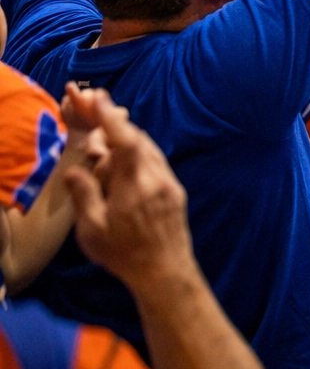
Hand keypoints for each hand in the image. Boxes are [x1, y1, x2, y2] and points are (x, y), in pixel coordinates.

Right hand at [60, 86, 195, 291]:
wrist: (165, 272)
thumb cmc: (124, 254)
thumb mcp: (93, 230)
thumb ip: (84, 195)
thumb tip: (75, 170)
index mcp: (135, 186)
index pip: (125, 141)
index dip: (110, 117)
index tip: (97, 97)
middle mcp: (157, 178)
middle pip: (138, 139)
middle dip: (115, 123)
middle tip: (94, 108)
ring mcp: (169, 182)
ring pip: (148, 148)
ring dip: (127, 138)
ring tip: (105, 137)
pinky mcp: (175, 190)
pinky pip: (155, 161)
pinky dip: (138, 152)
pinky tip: (125, 159)